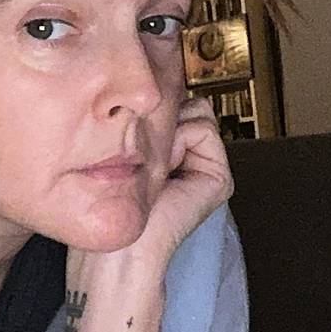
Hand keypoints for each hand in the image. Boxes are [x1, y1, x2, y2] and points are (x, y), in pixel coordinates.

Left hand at [128, 96, 233, 266]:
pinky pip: (202, 130)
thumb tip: (151, 81)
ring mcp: (209, 166)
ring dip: (166, 130)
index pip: (176, 101)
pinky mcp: (220, 178)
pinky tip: (165, 169)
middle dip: (162, 116)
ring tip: (152, 163)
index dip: (155, 104)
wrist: (119, 250)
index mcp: (173, 149)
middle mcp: (194, 156)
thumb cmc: (110, 201)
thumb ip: (143, 118)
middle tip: (143, 151)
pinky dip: (178, 142)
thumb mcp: (123, 147)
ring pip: (196, 110)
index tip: (136, 124)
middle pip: (188, 102)